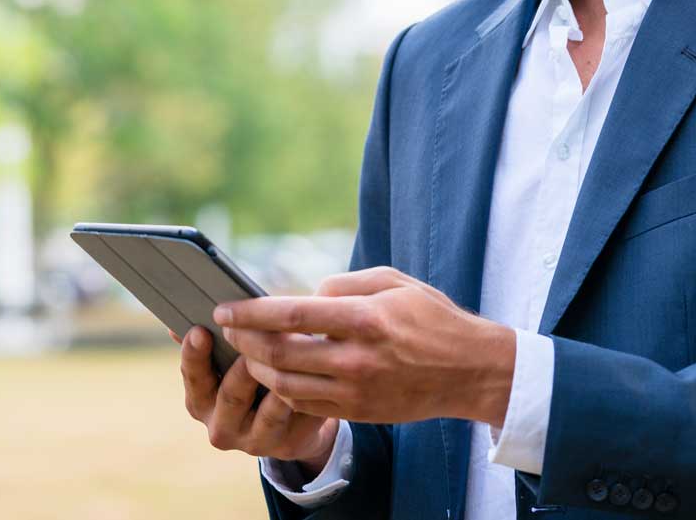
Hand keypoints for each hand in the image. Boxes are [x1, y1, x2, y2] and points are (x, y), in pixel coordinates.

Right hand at [174, 325, 338, 476]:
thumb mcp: (229, 362)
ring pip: (270, 410)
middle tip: (256, 340)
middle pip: (232, 394)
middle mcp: (221, 426)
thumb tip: (176, 325)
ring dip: (284, 381)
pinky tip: (319, 372)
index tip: (200, 330)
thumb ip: (213, 343)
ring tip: (296, 353)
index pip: (193, 377)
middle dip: (245, 365)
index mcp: (200, 401)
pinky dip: (309, 393)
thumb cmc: (253, 379)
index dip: (195, 354)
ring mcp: (254, 441)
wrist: (289, 425)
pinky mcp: (286, 445)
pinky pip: (300, 416)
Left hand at [213, 266, 516, 426]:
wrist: (470, 370)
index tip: (224, 308)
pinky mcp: (359, 412)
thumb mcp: (394, 282)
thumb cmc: (431, 317)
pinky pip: (307, 405)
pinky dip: (283, 390)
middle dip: (245, 342)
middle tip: (227, 329)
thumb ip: (344, 285)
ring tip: (248, 352)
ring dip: (259, 370)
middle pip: (281, 354)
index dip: (251, 312)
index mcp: (365, 318)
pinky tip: (276, 374)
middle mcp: (357, 358)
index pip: (293, 314)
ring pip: (287, 386)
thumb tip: (305, 295)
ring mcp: (357, 390)